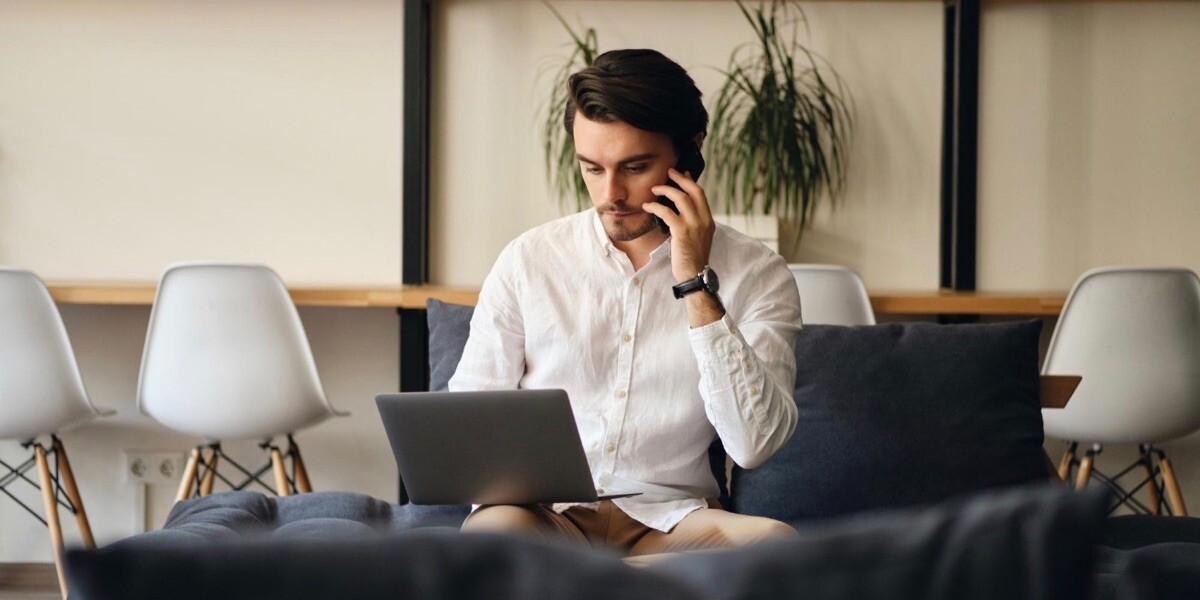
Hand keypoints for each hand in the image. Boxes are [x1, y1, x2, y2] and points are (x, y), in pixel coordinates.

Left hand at [643, 168, 714, 283]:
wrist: (694, 274)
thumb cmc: (692, 259)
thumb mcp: (698, 238)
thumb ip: (693, 224)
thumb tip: (680, 213)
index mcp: (708, 220)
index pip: (701, 194)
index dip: (690, 181)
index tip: (683, 173)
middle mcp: (704, 220)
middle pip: (693, 190)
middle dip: (680, 178)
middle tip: (669, 171)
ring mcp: (694, 225)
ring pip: (680, 197)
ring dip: (665, 190)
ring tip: (654, 188)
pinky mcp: (682, 231)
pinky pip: (667, 212)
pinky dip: (655, 206)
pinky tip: (647, 206)